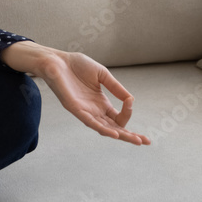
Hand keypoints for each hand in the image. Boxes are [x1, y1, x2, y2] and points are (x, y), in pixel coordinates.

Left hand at [2, 42, 150, 145]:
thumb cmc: (76, 65)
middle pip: (114, 128)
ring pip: (104, 128)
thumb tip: (131, 100)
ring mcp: (84, 111)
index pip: (118, 117)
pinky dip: (102, 128)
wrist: (56, 60)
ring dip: (120, 135)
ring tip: (135, 140)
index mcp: (101, 103)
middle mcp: (93, 110)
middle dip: (130, 135)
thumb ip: (116, 88)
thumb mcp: (102, 75)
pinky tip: (114, 133)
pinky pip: (89, 122)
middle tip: (145, 141)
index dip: (127, 113)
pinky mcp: (74, 108)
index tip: (131, 103)